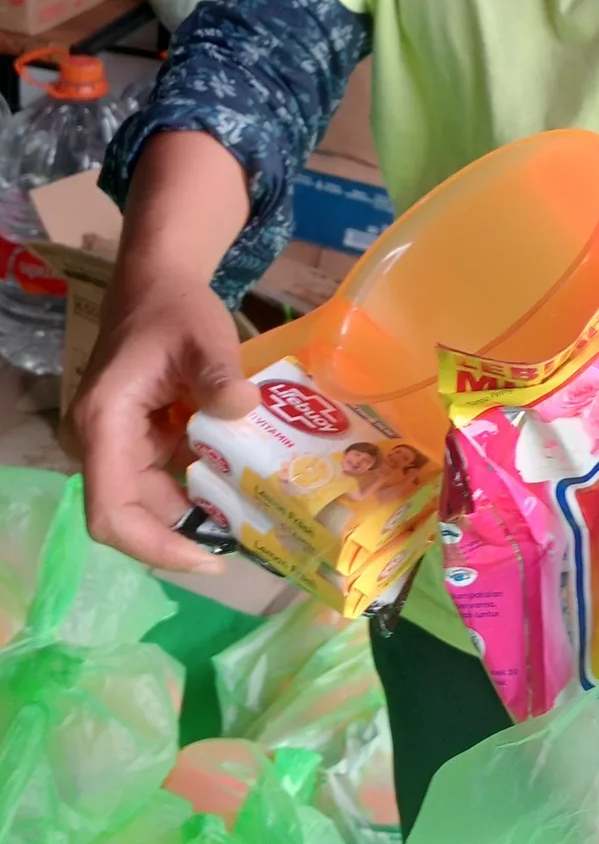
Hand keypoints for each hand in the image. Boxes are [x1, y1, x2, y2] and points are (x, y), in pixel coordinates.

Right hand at [66, 267, 257, 571]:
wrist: (157, 284)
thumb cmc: (175, 309)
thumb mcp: (203, 336)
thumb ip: (218, 374)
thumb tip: (242, 405)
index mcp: (103, 425)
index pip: (111, 512)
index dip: (155, 546)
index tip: (208, 559)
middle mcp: (99, 444)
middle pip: (133, 517)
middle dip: (187, 535)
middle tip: (249, 542)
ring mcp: (116, 447)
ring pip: (152, 504)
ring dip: (197, 515)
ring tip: (253, 520)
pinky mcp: (136, 444)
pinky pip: (164, 482)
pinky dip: (200, 490)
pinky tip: (241, 491)